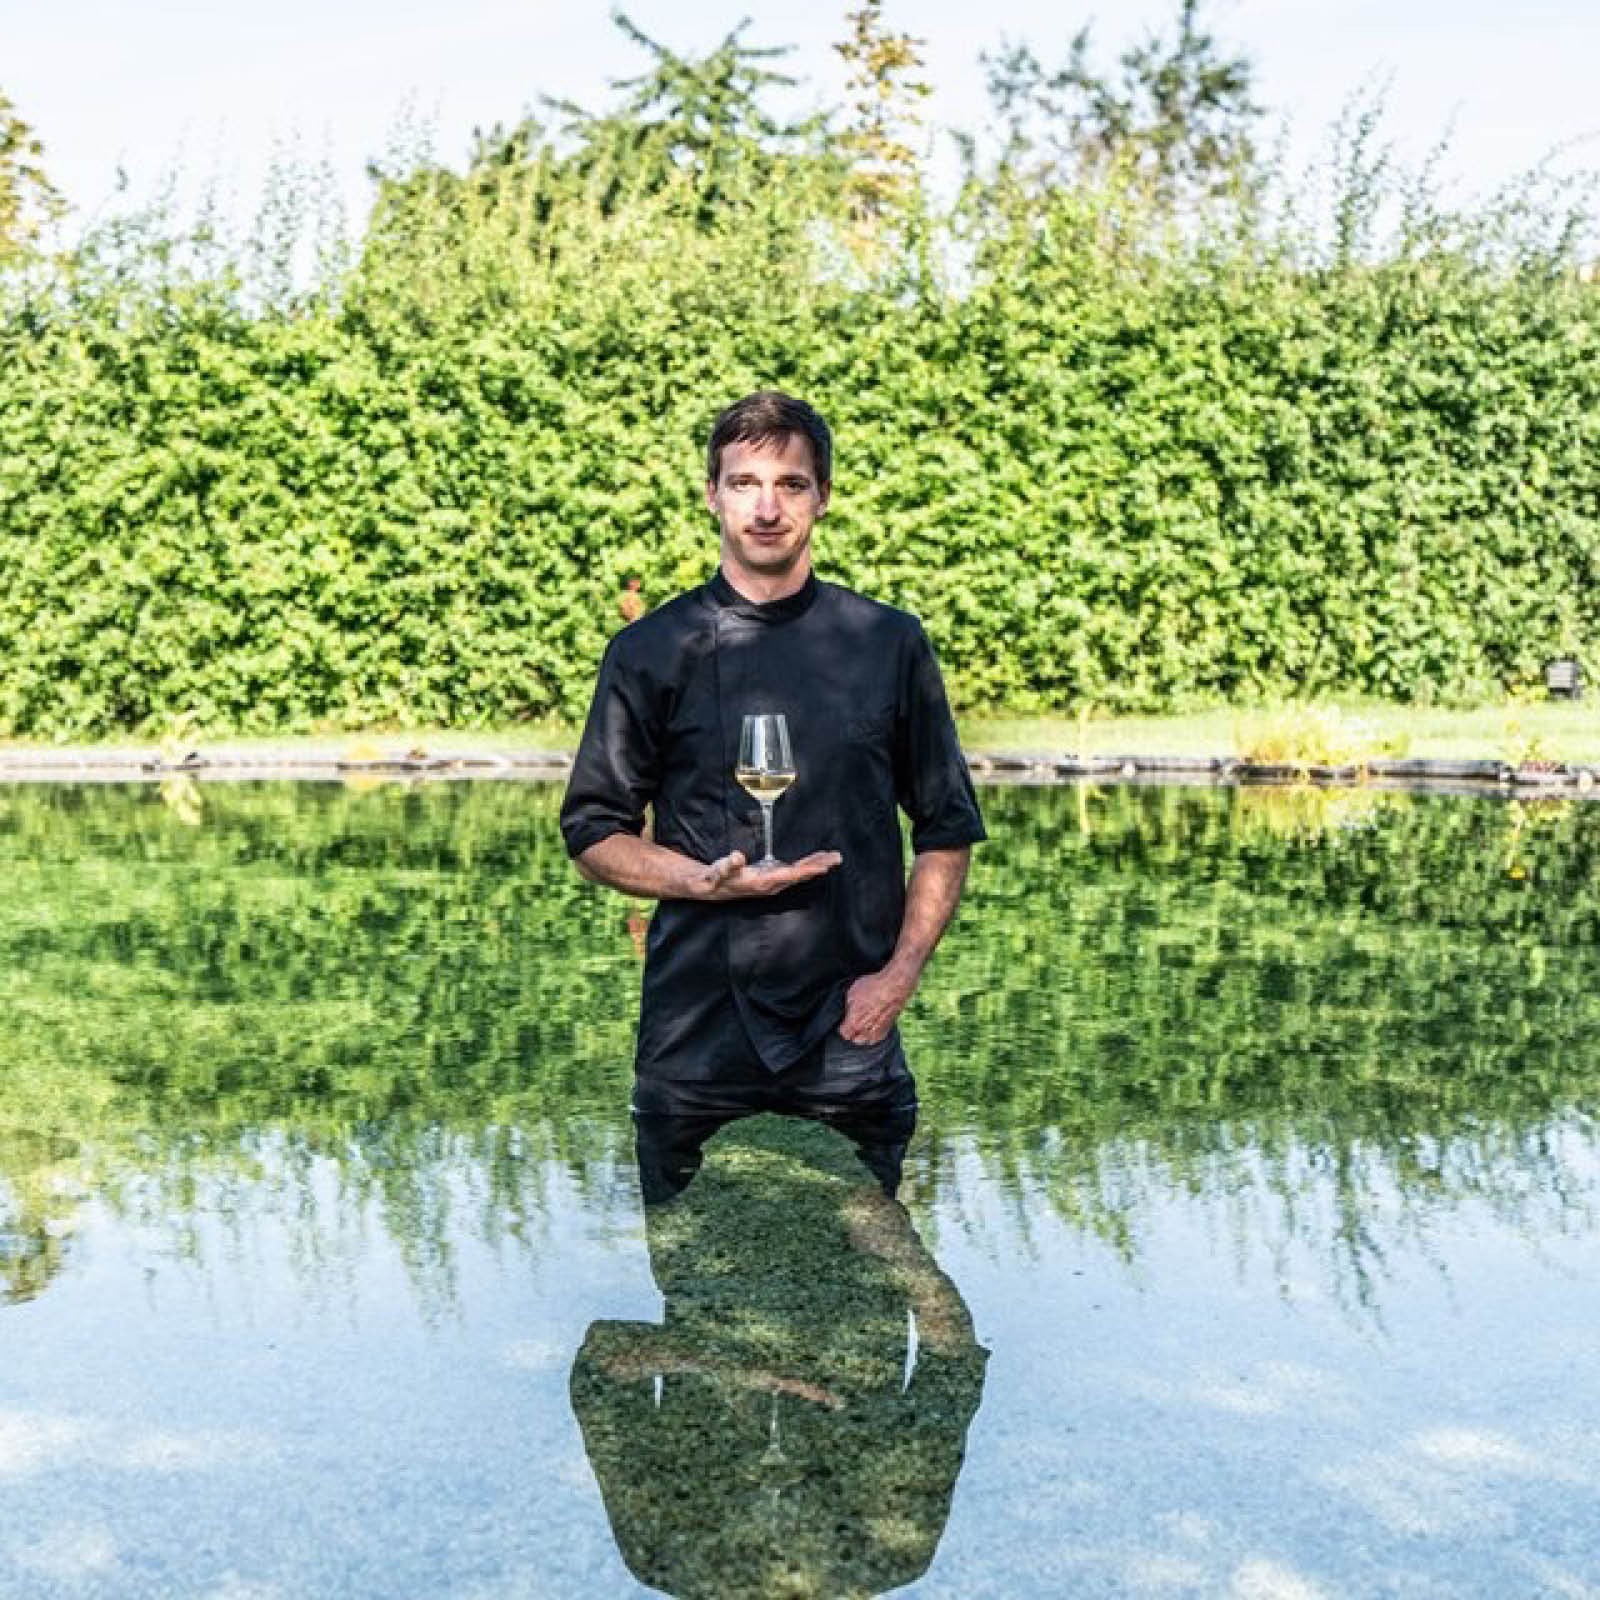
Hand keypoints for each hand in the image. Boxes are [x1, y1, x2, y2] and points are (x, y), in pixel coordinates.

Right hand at [692, 849, 841, 899]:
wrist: (710, 888)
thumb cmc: (715, 878)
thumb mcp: (718, 870)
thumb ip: (728, 865)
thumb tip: (737, 856)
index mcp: (762, 882)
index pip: (790, 875)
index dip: (807, 870)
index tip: (824, 865)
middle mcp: (771, 885)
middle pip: (800, 875)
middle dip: (818, 866)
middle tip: (837, 858)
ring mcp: (771, 882)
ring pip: (798, 874)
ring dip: (814, 865)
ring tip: (831, 857)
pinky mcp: (770, 878)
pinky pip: (793, 872)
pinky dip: (805, 864)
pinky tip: (813, 860)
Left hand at [840, 962, 917, 1044]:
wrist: (895, 986)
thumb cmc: (872, 987)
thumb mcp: (852, 992)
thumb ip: (848, 1006)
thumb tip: (848, 1011)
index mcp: (854, 1022)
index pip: (843, 1033)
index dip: (842, 1027)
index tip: (843, 1022)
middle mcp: (865, 1031)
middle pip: (854, 1040)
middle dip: (852, 1033)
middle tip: (852, 1024)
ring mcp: (878, 1031)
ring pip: (867, 1041)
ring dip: (863, 1036)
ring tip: (862, 1027)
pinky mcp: (888, 1028)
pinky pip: (877, 1037)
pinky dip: (873, 1034)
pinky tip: (872, 1027)